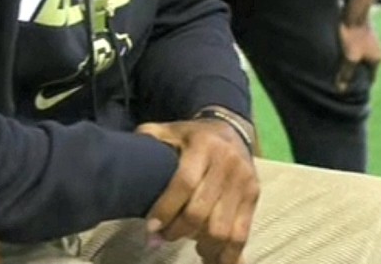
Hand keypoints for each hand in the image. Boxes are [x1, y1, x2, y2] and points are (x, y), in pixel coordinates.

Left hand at [136, 119, 259, 263]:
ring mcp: (243, 182)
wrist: (233, 129)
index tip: (151, 228)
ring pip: (222, 228)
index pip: (185, 183)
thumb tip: (126, 153)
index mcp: (204, 146)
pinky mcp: (253, 196)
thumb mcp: (172, 130)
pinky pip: (242, 233)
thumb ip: (151, 138)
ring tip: (191, 248)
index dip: (166, 209)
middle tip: (162, 238)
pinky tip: (213, 260)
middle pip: (201, 211)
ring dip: (203, 246)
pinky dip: (228, 254)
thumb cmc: (194, 136)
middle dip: (178, 231)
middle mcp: (227, 163)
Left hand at [335, 22, 380, 92]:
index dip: (360, 85)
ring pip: (361, 57)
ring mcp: (371, 41)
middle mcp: (376, 51)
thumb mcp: (349, 57)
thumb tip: (342, 90)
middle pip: (366, 68)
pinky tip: (340, 51)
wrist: (354, 10)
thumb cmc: (353, 35)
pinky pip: (358, 47)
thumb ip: (346, 73)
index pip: (370, 79)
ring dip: (352, 61)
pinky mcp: (363, 33)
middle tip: (341, 79)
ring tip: (339, 66)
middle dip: (355, 74)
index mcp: (376, 60)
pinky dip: (351, 51)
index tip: (349, 90)